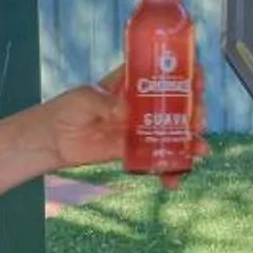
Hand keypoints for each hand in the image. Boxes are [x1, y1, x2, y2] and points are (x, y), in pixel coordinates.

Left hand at [38, 65, 207, 187]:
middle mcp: (141, 105)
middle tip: (199, 121)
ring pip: (173, 133)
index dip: (185, 74)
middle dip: (194, 112)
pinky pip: (156, 160)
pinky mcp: (133, 151)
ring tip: (200, 150)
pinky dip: (168, 170)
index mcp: (132, 84)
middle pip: (177, 105)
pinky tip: (175, 179)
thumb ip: (106, 103)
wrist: (52, 139)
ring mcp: (139, 129)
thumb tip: (125, 111)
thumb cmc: (67, 109)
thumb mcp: (86, 99)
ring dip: (190, 142)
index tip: (198, 79)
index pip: (164, 74)